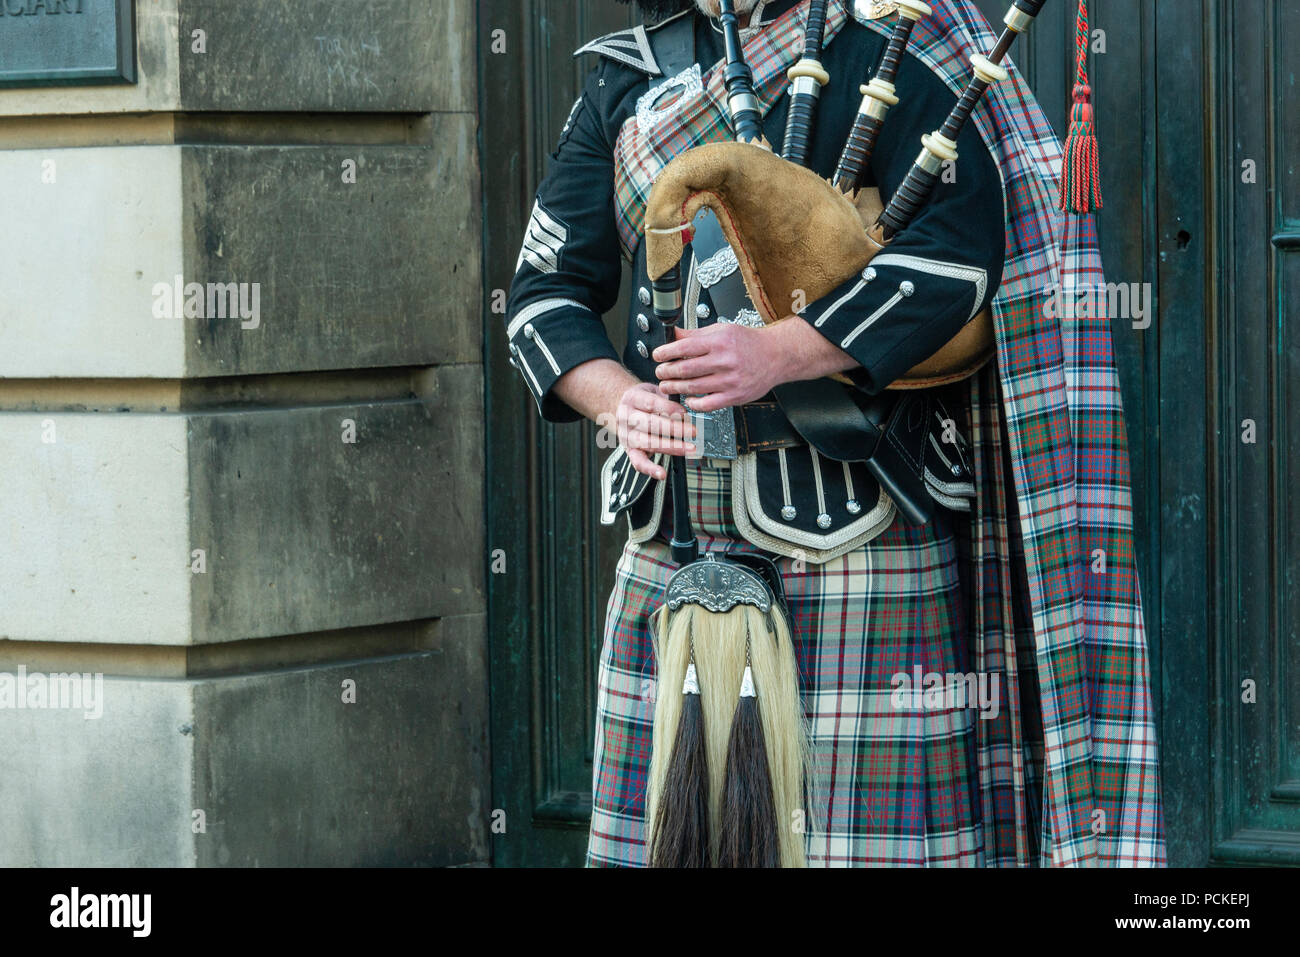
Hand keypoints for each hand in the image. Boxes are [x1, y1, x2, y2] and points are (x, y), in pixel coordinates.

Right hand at [613, 382, 695, 479]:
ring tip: (688, 448)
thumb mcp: (653, 391)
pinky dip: (650, 469)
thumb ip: (668, 399)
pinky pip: (637, 462)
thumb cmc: (642, 400)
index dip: (668, 408)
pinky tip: (662, 473)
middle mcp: (626, 417)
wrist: (621, 406)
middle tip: (693, 431)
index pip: (651, 403)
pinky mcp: (628, 450)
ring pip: (647, 442)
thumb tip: (688, 408)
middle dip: (674, 428)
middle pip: (650, 424)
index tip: (685, 412)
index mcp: (632, 398)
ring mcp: (626, 435)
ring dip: (670, 447)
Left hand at [652, 322, 780, 413]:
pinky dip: (694, 403)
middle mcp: (725, 361)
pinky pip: (708, 404)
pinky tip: (688, 399)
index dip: (666, 352)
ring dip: (675, 388)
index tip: (657, 356)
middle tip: (660, 372)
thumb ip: (696, 334)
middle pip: (686, 368)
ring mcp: (730, 380)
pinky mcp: (735, 396)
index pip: (685, 347)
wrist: (776, 355)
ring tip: (667, 386)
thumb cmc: (749, 343)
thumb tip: (673, 334)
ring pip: (694, 387)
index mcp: (720, 342)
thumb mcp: (722, 330)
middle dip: (667, 371)